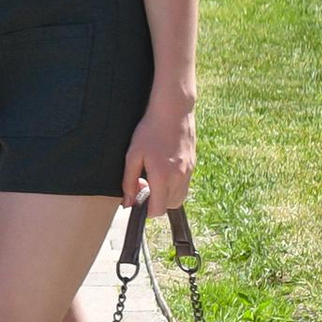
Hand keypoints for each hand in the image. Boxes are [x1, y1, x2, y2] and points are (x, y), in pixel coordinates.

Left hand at [122, 92, 195, 214]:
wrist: (173, 111)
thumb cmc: (150, 130)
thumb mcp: (133, 155)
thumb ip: (129, 181)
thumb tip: (128, 202)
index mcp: (162, 176)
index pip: (157, 209)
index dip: (145, 210)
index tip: (137, 198)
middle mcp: (179, 177)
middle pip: (168, 206)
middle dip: (155, 202)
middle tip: (144, 183)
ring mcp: (188, 172)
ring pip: (178, 198)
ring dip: (165, 195)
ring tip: (154, 177)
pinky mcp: (193, 166)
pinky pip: (184, 186)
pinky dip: (174, 186)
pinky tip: (164, 170)